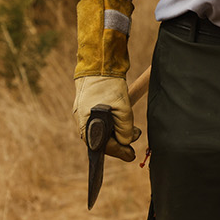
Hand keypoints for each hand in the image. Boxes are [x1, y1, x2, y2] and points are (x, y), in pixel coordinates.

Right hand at [75, 0, 138, 158]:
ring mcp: (85, 114)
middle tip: (136, 138)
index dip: (118, 151)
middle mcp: (82, 121)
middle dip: (120, 142)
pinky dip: (114, 125)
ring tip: (134, 130)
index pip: (102, 146)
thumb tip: (126, 142)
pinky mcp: (90, 107)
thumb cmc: (108, 86)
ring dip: (118, 133)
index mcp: (86, 124)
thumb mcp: (122, 109)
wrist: (99, 64)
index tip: (131, 155)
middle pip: (102, 140)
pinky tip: (124, 123)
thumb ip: (124, 128)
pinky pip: (102, 122)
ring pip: (103, 131)